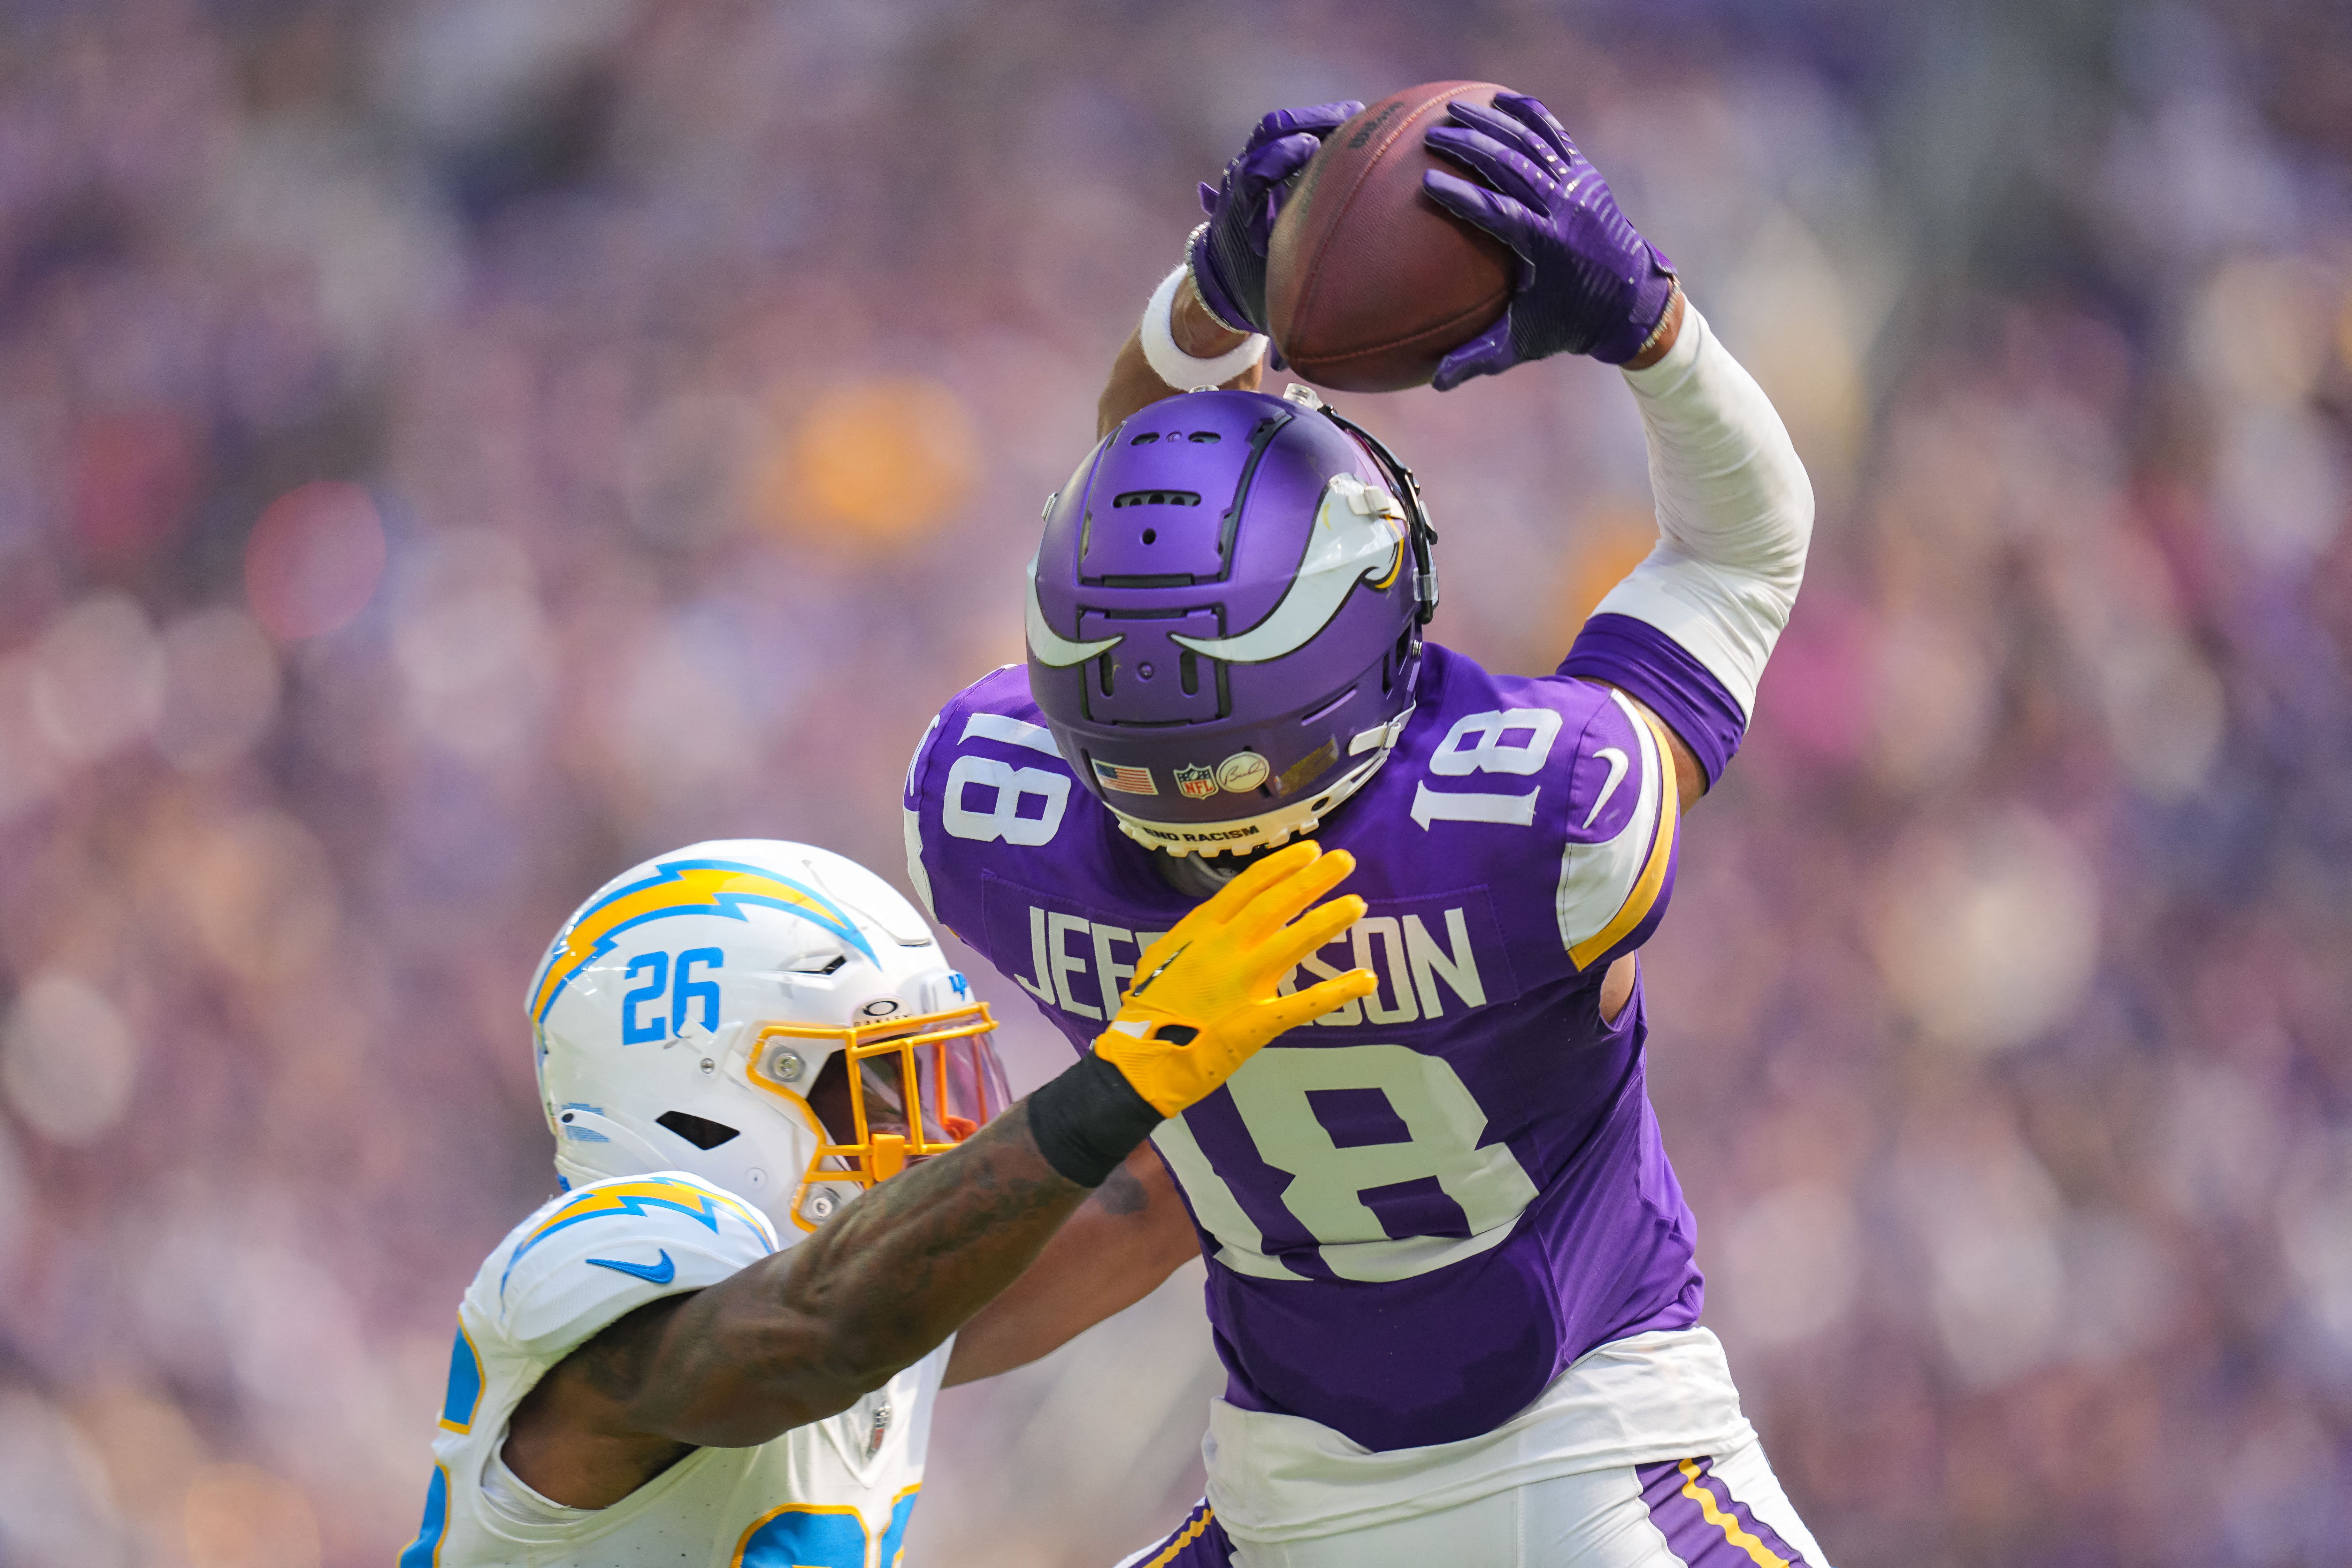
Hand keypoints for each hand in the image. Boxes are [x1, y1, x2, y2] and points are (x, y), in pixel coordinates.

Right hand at [1093, 842, 1374, 1116]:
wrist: (1139, 1061)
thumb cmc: (1147, 1009)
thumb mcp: (1161, 957)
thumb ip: (1192, 935)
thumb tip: (1216, 919)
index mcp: (1199, 932)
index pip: (1247, 887)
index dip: (1281, 867)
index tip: (1309, 851)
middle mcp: (1223, 950)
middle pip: (1275, 905)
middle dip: (1312, 880)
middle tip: (1344, 861)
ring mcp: (1241, 985)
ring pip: (1293, 943)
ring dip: (1328, 920)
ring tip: (1357, 904)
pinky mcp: (1256, 1022)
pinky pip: (1305, 1004)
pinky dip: (1338, 991)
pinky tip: (1366, 980)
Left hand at [1189, 101, 1362, 334]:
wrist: (1221, 281)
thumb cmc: (1250, 298)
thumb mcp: (1262, 309)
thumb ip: (1273, 325)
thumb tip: (1282, 364)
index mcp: (1237, 219)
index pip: (1251, 176)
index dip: (1275, 160)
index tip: (1307, 148)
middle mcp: (1241, 187)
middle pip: (1265, 138)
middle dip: (1302, 123)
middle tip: (1346, 120)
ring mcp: (1252, 170)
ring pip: (1277, 130)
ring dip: (1314, 120)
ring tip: (1356, 118)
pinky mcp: (1268, 164)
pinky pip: (1291, 136)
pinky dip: (1318, 129)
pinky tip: (1355, 128)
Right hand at [1421, 93, 1676, 387]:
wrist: (1630, 301)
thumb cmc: (1566, 324)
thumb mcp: (1522, 344)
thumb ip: (1477, 358)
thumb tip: (1433, 382)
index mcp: (1545, 246)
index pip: (1497, 212)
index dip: (1461, 196)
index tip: (1426, 183)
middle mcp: (1563, 208)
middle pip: (1511, 166)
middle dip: (1469, 146)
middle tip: (1431, 135)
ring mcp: (1577, 186)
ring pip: (1531, 144)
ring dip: (1491, 123)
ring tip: (1453, 108)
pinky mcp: (1584, 174)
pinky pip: (1555, 135)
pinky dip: (1529, 114)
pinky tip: (1500, 99)